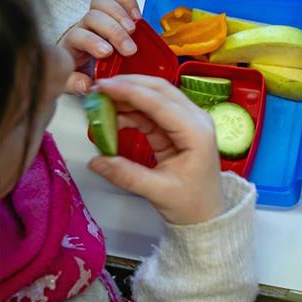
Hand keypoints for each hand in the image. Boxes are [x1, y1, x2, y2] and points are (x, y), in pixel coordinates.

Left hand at [59, 0, 141, 94]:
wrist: (88, 60)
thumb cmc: (84, 70)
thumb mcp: (74, 82)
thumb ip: (75, 84)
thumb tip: (86, 84)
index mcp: (73, 44)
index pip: (78, 35)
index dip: (92, 42)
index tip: (107, 53)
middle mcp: (85, 26)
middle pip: (93, 16)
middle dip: (113, 31)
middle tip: (129, 49)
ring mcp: (100, 16)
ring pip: (103, 2)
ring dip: (120, 14)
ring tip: (134, 30)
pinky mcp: (115, 11)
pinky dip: (129, 3)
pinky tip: (137, 18)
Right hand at [87, 75, 224, 224]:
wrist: (206, 215)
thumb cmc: (191, 203)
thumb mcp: (158, 191)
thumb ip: (127, 175)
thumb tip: (95, 161)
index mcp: (197, 133)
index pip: (161, 103)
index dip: (130, 91)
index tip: (102, 86)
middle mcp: (196, 120)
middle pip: (160, 90)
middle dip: (129, 85)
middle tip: (98, 89)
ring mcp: (188, 122)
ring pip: (155, 97)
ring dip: (128, 96)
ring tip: (100, 103)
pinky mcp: (177, 128)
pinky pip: (152, 112)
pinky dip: (132, 111)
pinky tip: (112, 117)